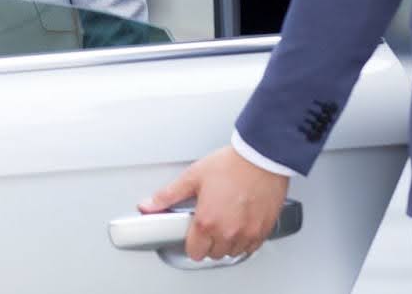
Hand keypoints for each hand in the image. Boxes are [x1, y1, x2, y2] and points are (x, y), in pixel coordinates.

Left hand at [138, 145, 288, 262]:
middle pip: (213, 254)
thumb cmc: (231, 165)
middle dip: (208, 243)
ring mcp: (247, 233)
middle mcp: (227, 232)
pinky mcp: (263, 231)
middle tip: (208, 224)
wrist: (261, 157)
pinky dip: (244, 241)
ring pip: (232, 253)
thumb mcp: (193, 176)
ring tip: (224, 222)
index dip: (191, 244)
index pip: (194, 252)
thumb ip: (168, 195)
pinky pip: (251, 247)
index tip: (193, 235)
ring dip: (226, 243)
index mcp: (207, 222)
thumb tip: (148, 205)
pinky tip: (240, 224)